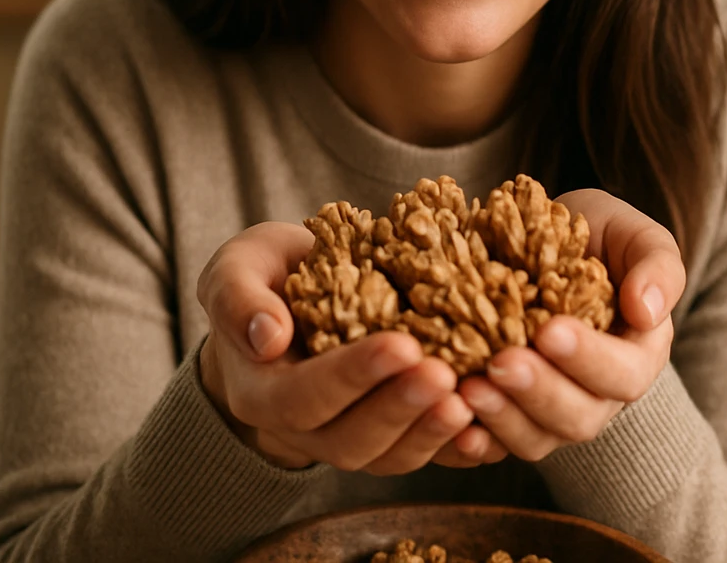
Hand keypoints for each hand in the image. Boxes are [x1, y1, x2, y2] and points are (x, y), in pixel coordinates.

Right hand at [196, 221, 491, 473]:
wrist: (291, 302)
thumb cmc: (266, 278)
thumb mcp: (237, 270)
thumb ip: (238, 298)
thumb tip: (267, 335)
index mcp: (263, 393)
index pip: (304, 397)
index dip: (352, 376)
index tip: (399, 345)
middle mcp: (306, 430)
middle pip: (352, 440)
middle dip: (400, 408)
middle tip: (444, 373)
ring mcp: (351, 439)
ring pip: (391, 457)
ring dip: (432, 432)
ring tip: (470, 398)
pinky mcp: (392, 437)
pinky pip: (425, 457)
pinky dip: (457, 449)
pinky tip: (489, 427)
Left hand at [456, 189, 683, 460]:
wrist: (545, 244)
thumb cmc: (595, 239)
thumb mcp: (631, 235)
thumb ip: (655, 265)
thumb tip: (647, 311)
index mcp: (638, 355)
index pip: (624, 374)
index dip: (589, 359)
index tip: (549, 330)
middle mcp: (600, 396)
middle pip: (579, 418)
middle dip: (539, 393)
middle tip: (501, 362)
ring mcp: (554, 413)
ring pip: (537, 439)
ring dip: (503, 418)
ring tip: (468, 389)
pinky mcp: (513, 417)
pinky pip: (496, 444)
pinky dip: (476, 439)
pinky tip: (452, 425)